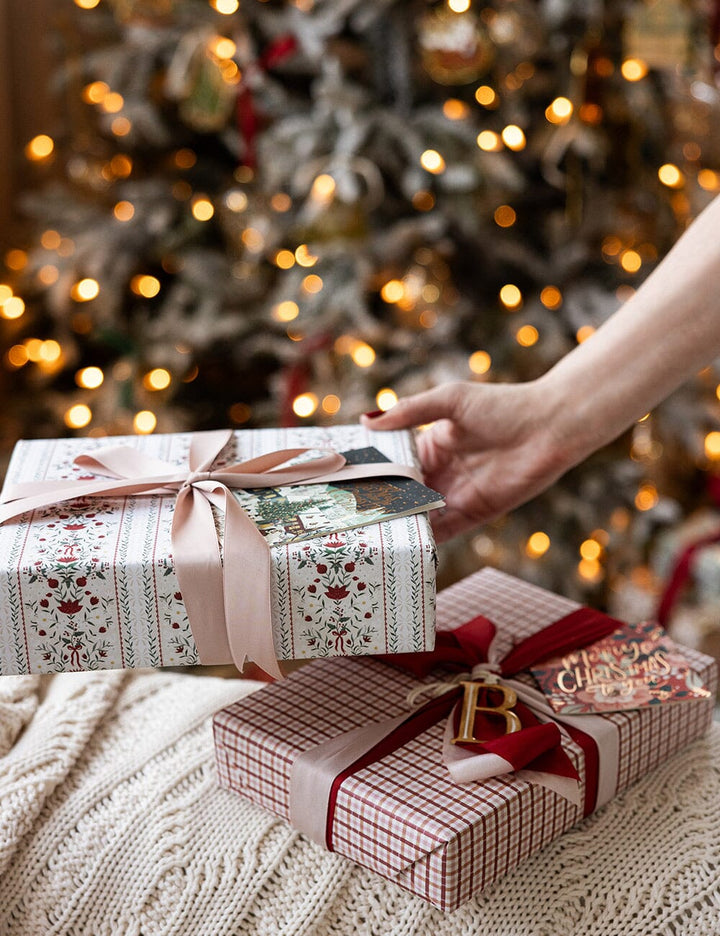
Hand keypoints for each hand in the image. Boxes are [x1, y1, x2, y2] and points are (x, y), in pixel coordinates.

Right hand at [361, 380, 573, 541]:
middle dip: (379, 506)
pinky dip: (425, 540)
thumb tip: (367, 420)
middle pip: (402, 495)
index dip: (372, 474)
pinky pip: (444, 531)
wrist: (550, 427)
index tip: (343, 485)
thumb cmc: (502, 406)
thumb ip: (409, 412)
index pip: (393, 464)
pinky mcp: (474, 514)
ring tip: (368, 535)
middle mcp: (440, 473)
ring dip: (398, 525)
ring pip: (419, 516)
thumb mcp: (450, 401)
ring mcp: (456, 495)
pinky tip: (403, 545)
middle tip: (347, 518)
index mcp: (430, 444)